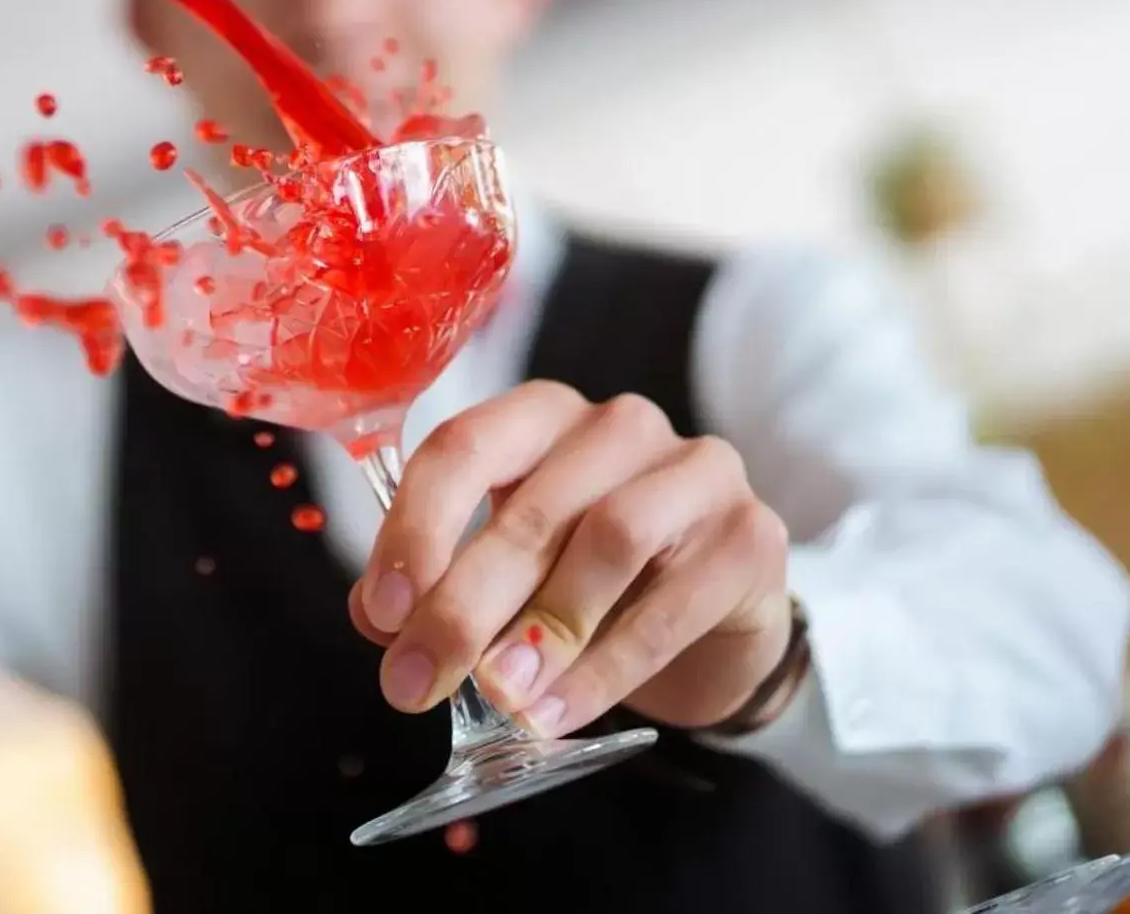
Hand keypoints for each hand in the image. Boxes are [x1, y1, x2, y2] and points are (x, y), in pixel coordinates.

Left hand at [348, 382, 794, 736]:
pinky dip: (605, 668)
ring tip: (499, 696)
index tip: (384, 611)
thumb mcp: (504, 581)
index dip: (415, 529)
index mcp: (540, 417)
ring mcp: (695, 471)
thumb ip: (438, 585)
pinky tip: (557, 713)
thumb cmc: (590, 587)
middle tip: (416, 681)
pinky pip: (672, 603)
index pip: (464, 447)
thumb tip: (379, 616)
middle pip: (530, 508)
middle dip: (463, 604)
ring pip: (608, 539)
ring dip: (543, 630)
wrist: (711, 628)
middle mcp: (618, 425)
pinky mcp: (750, 534)